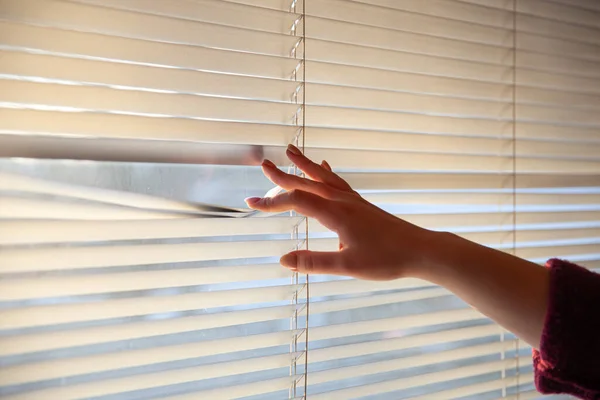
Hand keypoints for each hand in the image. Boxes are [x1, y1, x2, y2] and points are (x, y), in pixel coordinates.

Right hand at [245, 144, 436, 279]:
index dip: (272, 202)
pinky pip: (338, 182)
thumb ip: (314, 262)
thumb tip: (282, 260)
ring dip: (305, 166)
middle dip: (283, 176)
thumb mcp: (347, 266)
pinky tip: (325, 167)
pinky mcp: (361, 204)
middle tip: (263, 165)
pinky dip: (326, 173)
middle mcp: (342, 201)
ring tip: (291, 152)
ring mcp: (353, 200)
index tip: (251, 203)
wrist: (420, 250)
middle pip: (307, 183)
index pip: (296, 201)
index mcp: (336, 214)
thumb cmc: (386, 259)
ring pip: (322, 178)